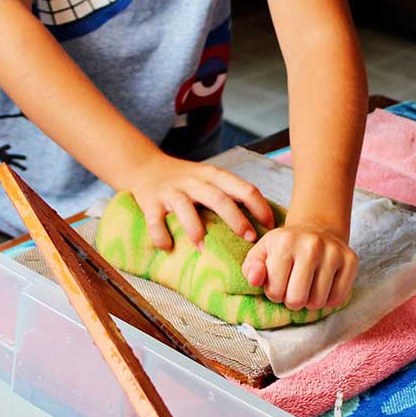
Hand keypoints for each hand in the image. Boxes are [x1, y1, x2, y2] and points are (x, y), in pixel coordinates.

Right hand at [125, 153, 273, 250]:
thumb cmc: (187, 180)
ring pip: (185, 208)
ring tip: (204, 249)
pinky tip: (167, 247)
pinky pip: (155, 221)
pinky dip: (160, 235)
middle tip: (249, 238)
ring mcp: (172, 192)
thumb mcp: (211, 179)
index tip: (270, 226)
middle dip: (236, 219)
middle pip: (218, 199)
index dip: (260, 207)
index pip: (244, 188)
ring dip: (195, 229)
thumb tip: (264, 221)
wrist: (145, 167)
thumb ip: (232, 194)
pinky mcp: (151, 203)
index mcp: (214, 176)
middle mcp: (194, 182)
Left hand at [241, 220, 357, 309]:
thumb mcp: (262, 253)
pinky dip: (328, 300)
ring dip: (310, 301)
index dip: (274, 293)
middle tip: (293, 288)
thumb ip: (252, 268)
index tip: (279, 282)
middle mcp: (312, 245)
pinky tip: (322, 286)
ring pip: (318, 302)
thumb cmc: (285, 247)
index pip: (275, 292)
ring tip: (307, 287)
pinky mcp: (351, 260)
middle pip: (297, 300)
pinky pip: (337, 299)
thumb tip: (255, 279)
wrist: (316, 230)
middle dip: (292, 300)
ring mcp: (334, 252)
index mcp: (285, 242)